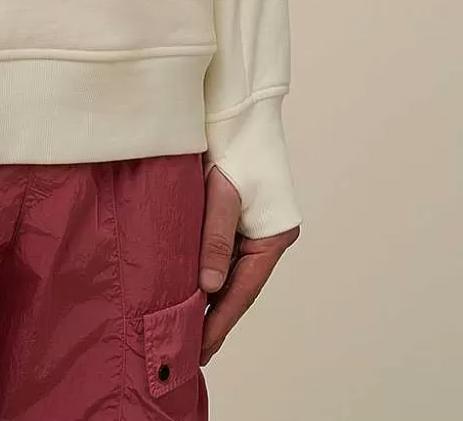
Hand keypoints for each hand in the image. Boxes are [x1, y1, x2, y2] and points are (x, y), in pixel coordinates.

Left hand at [196, 164, 298, 364]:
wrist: (234, 112)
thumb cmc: (232, 146)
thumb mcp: (221, 195)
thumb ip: (215, 240)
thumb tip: (207, 287)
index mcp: (274, 236)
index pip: (244, 289)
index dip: (221, 320)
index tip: (202, 347)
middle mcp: (267, 237)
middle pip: (239, 286)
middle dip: (216, 316)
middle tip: (192, 350)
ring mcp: (253, 229)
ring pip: (231, 273)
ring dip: (211, 298)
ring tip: (188, 330)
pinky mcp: (237, 218)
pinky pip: (224, 256)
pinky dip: (209, 275)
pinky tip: (193, 292)